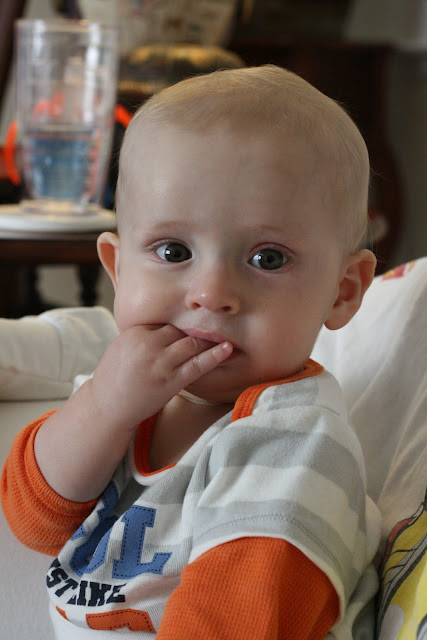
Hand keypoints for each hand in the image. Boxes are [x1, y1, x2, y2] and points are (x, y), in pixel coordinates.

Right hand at [89, 325, 232, 429]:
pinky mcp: (170, 382)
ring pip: (192, 344)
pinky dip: (215, 356)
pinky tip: (228, 349)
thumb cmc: (114, 379)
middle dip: (196, 332)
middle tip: (215, 328)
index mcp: (136, 332)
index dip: (179, 328)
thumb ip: (144, 336)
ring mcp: (160, 363)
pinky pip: (198, 365)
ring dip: (209, 341)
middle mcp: (148, 345)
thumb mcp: (122, 347)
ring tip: (226, 337)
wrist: (107, 407)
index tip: (191, 328)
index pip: (166, 323)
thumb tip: (166, 330)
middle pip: (180, 331)